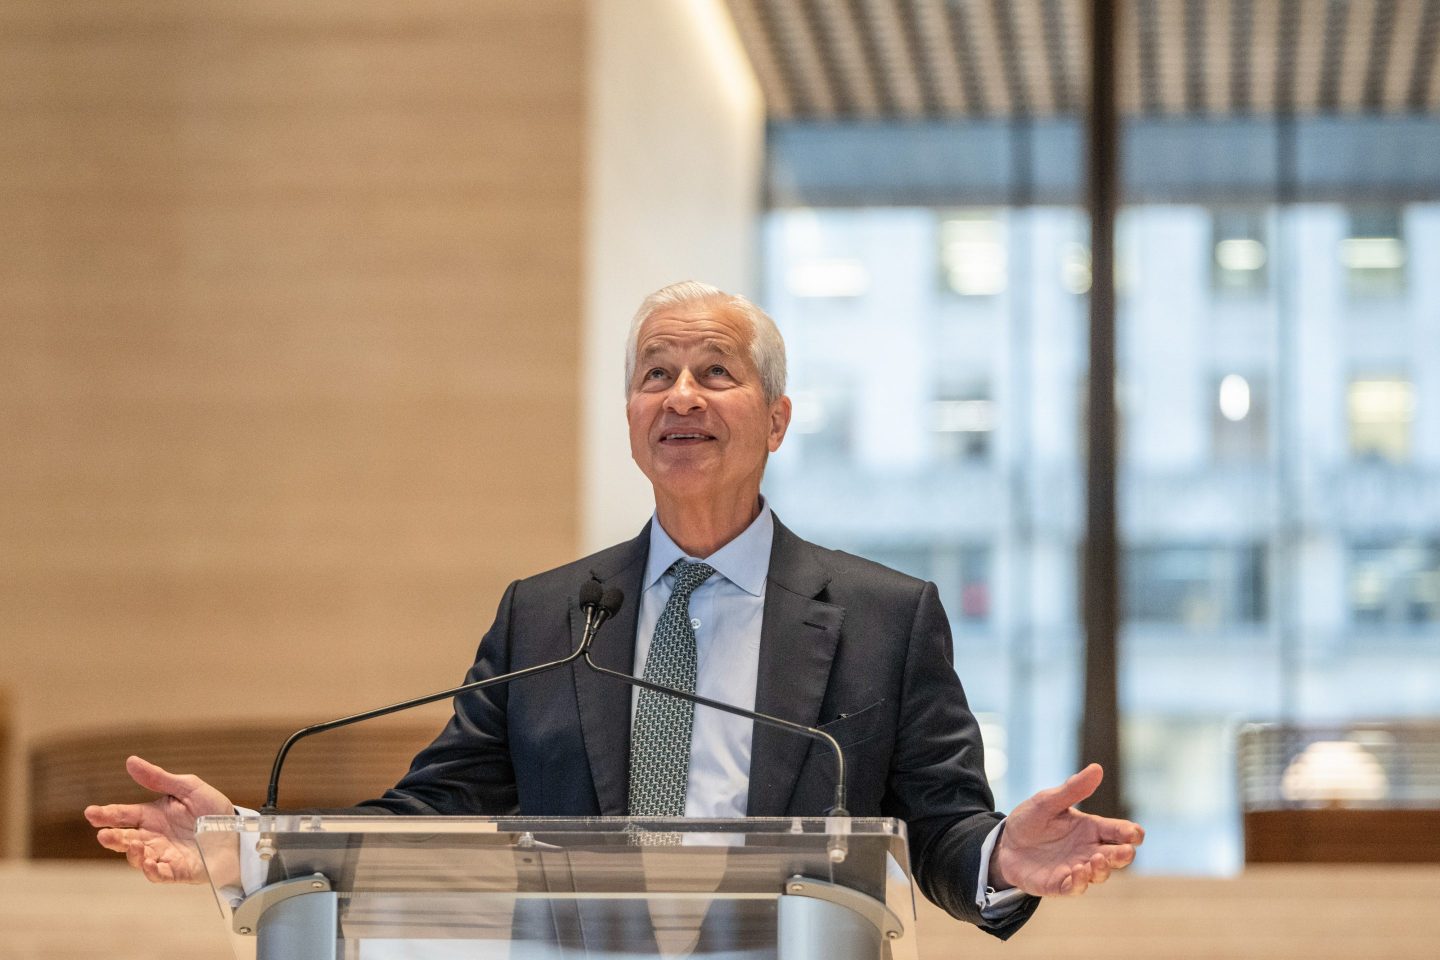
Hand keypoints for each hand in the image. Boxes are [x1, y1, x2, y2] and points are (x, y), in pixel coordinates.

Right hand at [83, 755, 235, 884]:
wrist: (238, 832)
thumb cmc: (212, 811)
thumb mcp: (188, 788)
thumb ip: (159, 779)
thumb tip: (130, 761)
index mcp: (153, 816)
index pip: (124, 815)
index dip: (107, 814)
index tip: (91, 813)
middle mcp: (153, 837)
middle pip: (125, 839)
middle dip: (113, 838)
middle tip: (104, 835)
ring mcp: (163, 855)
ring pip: (138, 859)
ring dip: (133, 854)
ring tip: (133, 846)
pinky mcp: (178, 871)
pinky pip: (160, 875)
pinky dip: (153, 871)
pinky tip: (151, 863)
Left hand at [991, 763, 1143, 896]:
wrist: (1004, 843)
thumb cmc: (1030, 820)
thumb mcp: (1047, 801)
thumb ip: (1072, 789)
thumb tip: (1097, 768)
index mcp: (1091, 828)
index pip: (1119, 831)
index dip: (1131, 833)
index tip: (1133, 834)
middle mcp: (1089, 850)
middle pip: (1117, 856)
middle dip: (1124, 855)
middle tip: (1125, 851)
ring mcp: (1076, 869)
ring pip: (1100, 874)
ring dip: (1102, 869)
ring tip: (1097, 860)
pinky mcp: (1059, 884)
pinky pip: (1075, 888)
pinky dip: (1080, 883)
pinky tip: (1079, 873)